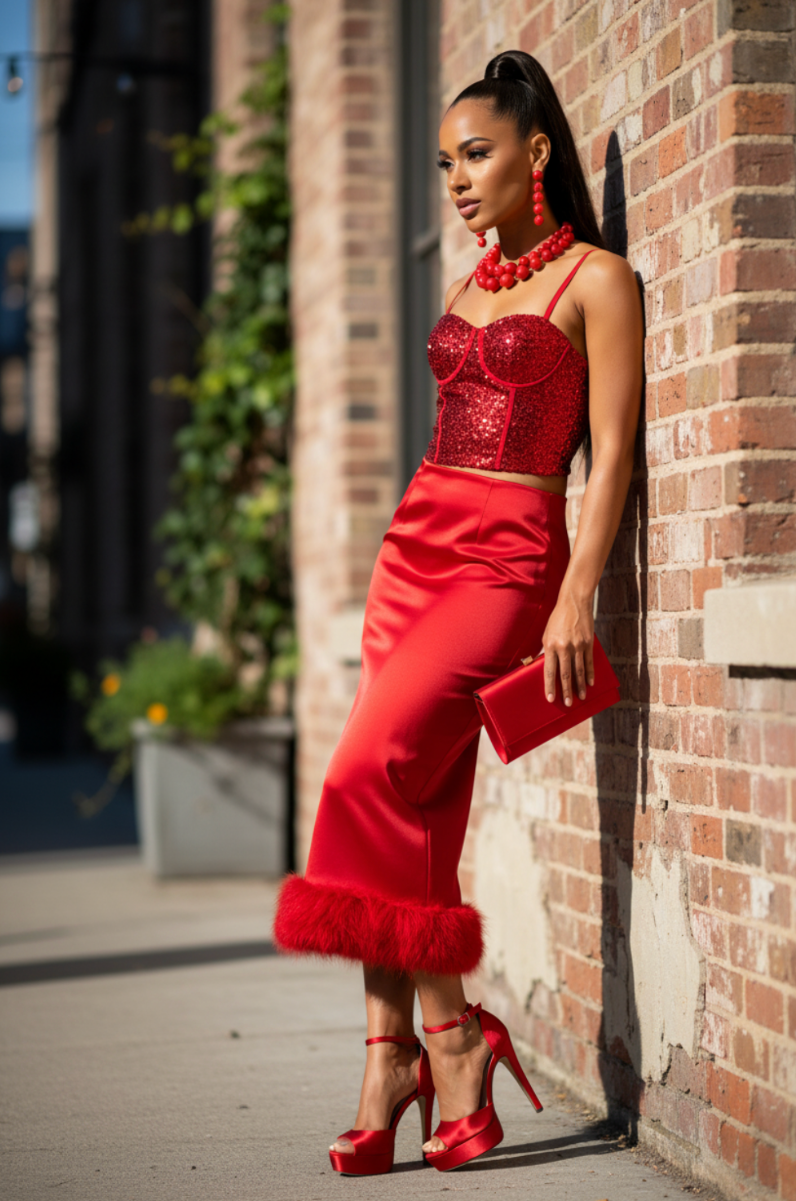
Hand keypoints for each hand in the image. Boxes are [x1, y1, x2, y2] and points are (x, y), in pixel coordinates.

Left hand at [538, 589, 594, 705]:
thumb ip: (546, 650)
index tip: (550, 698)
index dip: (550, 686)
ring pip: (578, 670)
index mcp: (550, 645)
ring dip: (580, 685)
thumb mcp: (546, 633)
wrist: (574, 602)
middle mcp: (564, 647)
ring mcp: (577, 645)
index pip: (549, 670)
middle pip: (565, 674)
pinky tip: (590, 683)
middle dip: (566, 690)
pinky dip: (589, 673)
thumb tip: (544, 666)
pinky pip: (589, 661)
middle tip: (568, 703)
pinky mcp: (588, 642)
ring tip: (581, 697)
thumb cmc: (557, 619)